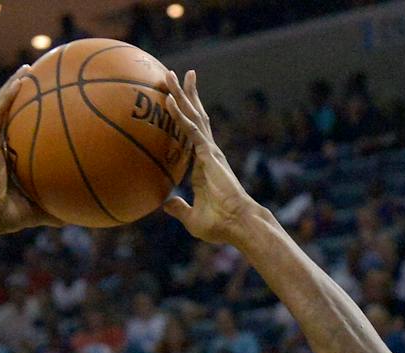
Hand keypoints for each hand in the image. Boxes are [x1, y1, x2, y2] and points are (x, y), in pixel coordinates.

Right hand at [0, 70, 51, 236]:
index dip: (28, 117)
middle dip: (21, 93)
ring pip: (1, 105)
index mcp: (7, 158)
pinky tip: (21, 80)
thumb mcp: (41, 209)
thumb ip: (58, 207)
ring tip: (28, 69)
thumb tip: (81, 215)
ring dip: (13, 85)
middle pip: (9, 112)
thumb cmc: (12, 216)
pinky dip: (8, 94)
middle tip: (37, 78)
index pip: (18, 131)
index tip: (44, 105)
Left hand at [155, 69, 261, 243]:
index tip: (174, 102)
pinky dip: (179, 114)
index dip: (183, 117)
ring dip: (181, 94)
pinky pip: (190, 129)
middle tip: (174, 75)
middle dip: (185, 94)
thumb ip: (179, 208)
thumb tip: (165, 204)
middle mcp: (207, 152)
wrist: (238, 225)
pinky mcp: (209, 154)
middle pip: (194, 116)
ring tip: (170, 75)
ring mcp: (209, 151)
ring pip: (193, 115)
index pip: (190, 134)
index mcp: (202, 164)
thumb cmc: (220, 225)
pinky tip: (168, 100)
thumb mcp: (192, 217)